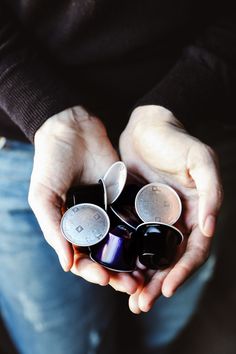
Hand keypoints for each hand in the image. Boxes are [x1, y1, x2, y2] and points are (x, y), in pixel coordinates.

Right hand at [28, 106, 139, 293]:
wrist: (73, 129)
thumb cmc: (51, 162)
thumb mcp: (43, 196)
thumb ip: (53, 228)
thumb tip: (65, 264)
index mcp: (69, 227)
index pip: (81, 259)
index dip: (92, 272)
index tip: (105, 279)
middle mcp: (90, 223)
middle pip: (105, 256)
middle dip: (117, 273)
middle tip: (132, 285)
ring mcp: (108, 211)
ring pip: (122, 243)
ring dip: (132, 260)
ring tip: (145, 274)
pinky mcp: (124, 197)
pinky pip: (134, 219)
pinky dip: (142, 234)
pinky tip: (152, 245)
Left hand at [119, 105, 222, 312]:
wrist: (147, 125)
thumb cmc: (177, 140)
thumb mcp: (201, 160)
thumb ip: (211, 193)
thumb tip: (209, 228)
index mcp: (195, 212)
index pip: (193, 250)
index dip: (182, 272)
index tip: (166, 290)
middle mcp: (176, 219)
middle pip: (170, 260)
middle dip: (157, 284)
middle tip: (141, 305)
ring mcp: (154, 217)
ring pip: (149, 255)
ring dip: (141, 278)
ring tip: (128, 298)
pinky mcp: (134, 211)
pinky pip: (131, 239)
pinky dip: (126, 257)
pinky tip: (116, 270)